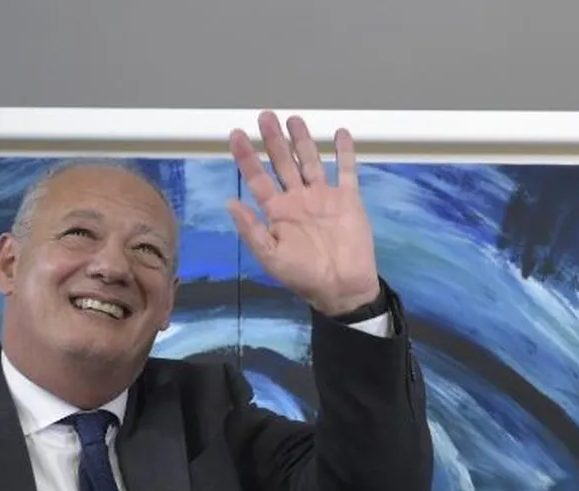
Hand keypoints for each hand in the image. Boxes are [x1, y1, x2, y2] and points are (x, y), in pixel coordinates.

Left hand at [227, 110, 380, 316]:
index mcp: (277, 211)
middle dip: (274, 140)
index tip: (235, 135)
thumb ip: (251, 230)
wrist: (343, 287)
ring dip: (303, 141)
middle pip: (283, 162)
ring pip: (311, 161)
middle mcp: (298, 198)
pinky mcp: (348, 200)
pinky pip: (346, 172)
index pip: (257, 177)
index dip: (246, 157)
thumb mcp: (270, 257)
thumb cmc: (304, 276)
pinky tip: (340, 134)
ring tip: (294, 119)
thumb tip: (230, 202)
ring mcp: (323, 197)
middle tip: (265, 116)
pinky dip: (344, 153)